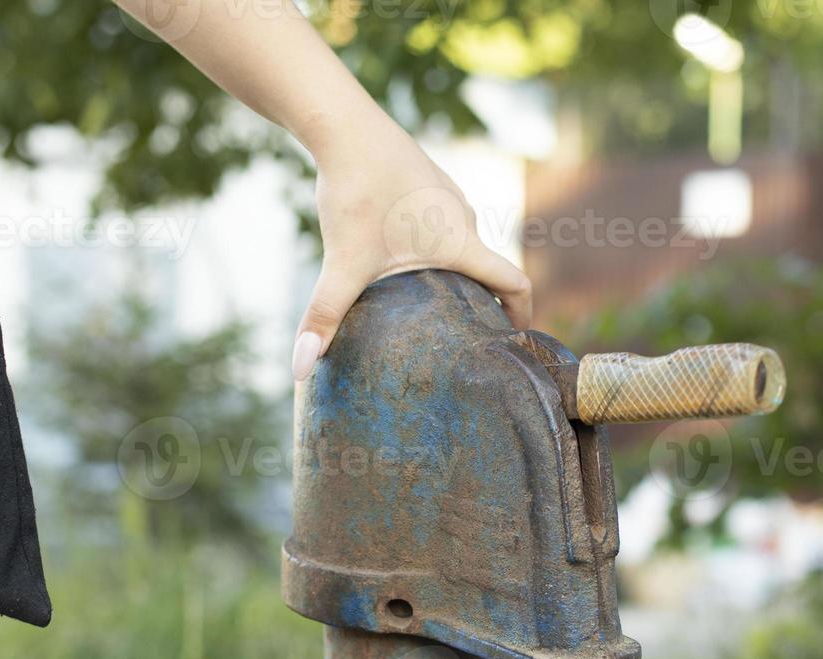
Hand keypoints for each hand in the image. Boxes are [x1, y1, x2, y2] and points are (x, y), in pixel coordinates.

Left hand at [291, 125, 531, 379]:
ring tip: (432, 306)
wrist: (343, 123)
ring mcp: (448, 195)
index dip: (522, 315)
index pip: (514, 283)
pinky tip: (400, 262)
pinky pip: (442, 223)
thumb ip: (325, 315)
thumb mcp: (343, 262)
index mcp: (461, 241)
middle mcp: (464, 217)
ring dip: (457, 274)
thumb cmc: (355, 190)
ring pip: (463, 244)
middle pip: (489, 267)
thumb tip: (300, 370)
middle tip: (465, 338)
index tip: (513, 342)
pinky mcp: (426, 181)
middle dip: (484, 303)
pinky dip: (435, 248)